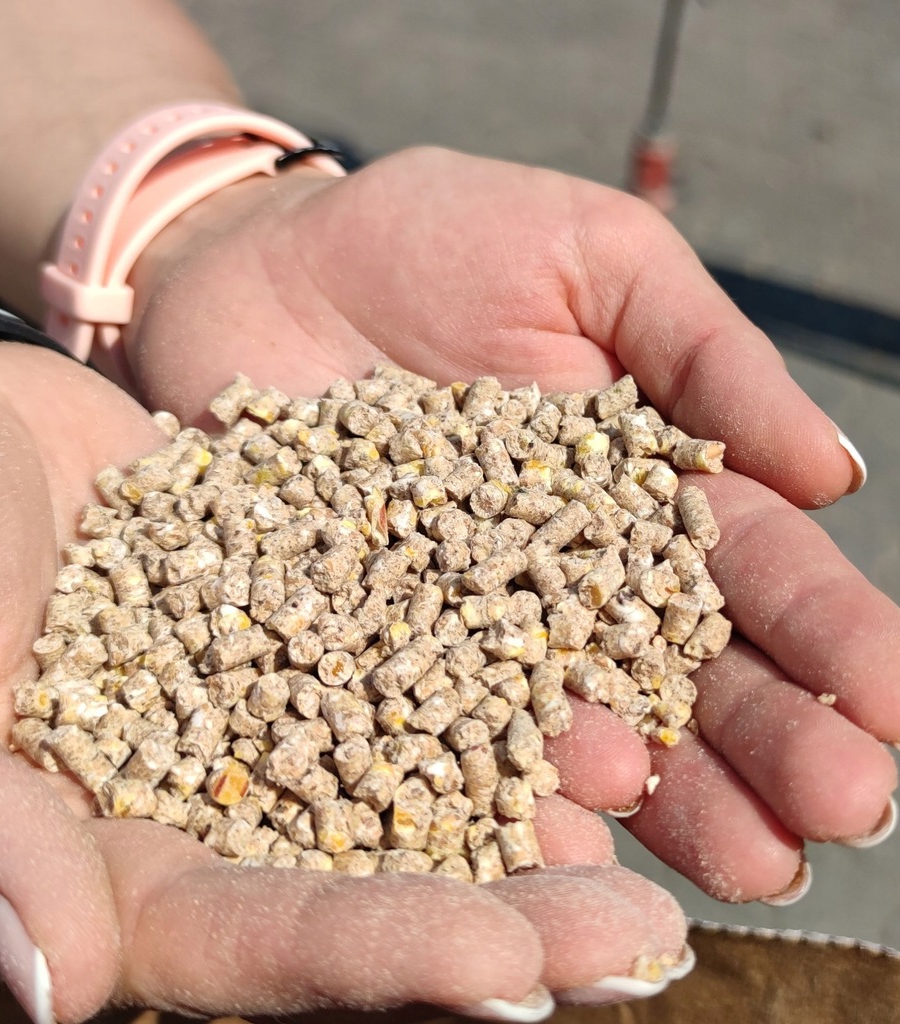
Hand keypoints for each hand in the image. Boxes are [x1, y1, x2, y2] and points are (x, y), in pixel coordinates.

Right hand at [0, 340, 687, 1022]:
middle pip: (366, 879)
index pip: (249, 947)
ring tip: (656, 799)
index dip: (376, 963)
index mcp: (98, 864)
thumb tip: (56, 977)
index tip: (512, 974)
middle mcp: (202, 802)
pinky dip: (492, 650)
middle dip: (502, 913)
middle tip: (644, 941)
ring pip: (412, 763)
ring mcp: (259, 698)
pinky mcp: (294, 600)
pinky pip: (405, 632)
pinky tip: (588, 650)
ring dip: (529, 790)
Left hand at [122, 147, 899, 902]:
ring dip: (661, 796)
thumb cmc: (432, 238)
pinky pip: (432, 732)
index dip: (828, 635)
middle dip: (767, 742)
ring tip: (741, 861)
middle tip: (839, 815)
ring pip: (576, 723)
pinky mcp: (362, 639)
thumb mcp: (591, 253)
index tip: (894, 704)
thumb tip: (831, 473)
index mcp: (639, 484)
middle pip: (680, 670)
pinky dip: (489, 792)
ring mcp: (464, 619)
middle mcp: (564, 573)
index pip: (749, 568)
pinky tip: (553, 852)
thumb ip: (704, 354)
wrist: (264, 263)